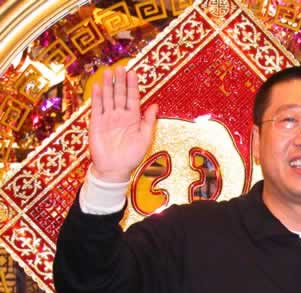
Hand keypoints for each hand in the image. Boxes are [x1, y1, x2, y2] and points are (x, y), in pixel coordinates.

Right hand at [89, 66, 157, 181]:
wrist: (114, 169)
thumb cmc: (131, 156)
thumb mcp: (145, 138)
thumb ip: (149, 121)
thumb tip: (155, 106)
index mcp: (133, 118)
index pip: (133, 98)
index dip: (132, 85)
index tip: (133, 72)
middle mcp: (120, 115)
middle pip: (120, 94)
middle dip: (120, 81)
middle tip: (120, 67)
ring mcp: (108, 118)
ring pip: (108, 98)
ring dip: (108, 85)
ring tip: (109, 72)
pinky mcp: (97, 123)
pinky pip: (97, 107)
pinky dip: (97, 97)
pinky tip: (98, 86)